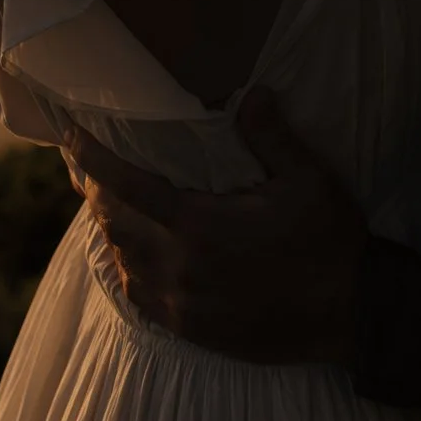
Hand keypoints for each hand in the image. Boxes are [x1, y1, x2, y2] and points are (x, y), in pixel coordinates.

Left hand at [63, 89, 367, 365]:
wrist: (349, 313)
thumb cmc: (329, 241)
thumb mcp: (308, 179)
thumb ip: (271, 136)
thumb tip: (253, 92)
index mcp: (200, 224)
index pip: (128, 186)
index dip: (93, 159)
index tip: (71, 136)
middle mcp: (180, 266)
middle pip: (114, 225)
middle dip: (94, 193)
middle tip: (86, 168)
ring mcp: (183, 303)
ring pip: (124, 263)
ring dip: (111, 232)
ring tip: (108, 207)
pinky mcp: (192, 328)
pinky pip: (141, 300)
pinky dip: (129, 271)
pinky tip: (134, 258)